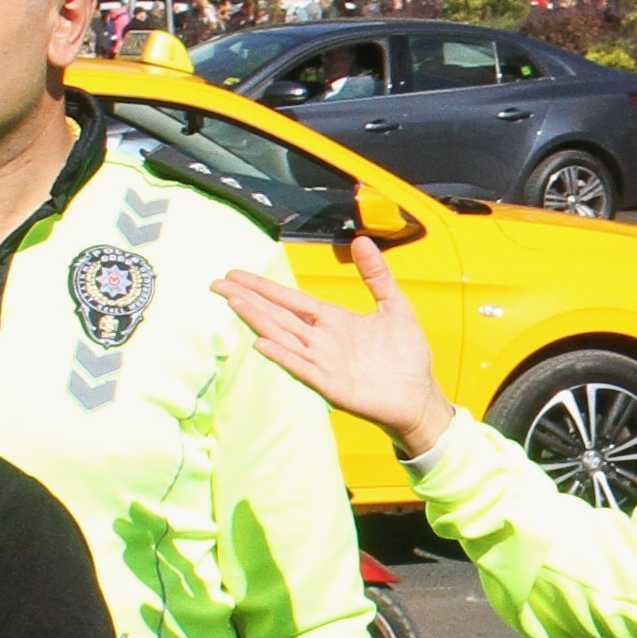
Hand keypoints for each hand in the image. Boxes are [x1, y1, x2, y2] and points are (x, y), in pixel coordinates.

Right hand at [217, 239, 455, 457]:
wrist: (419, 396)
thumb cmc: (407, 356)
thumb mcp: (395, 306)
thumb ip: (376, 275)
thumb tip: (362, 241)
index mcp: (332, 321)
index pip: (290, 300)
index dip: (264, 287)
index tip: (237, 275)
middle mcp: (321, 341)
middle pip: (277, 315)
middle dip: (248, 299)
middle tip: (218, 284)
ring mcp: (323, 363)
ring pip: (283, 337)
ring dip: (258, 321)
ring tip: (234, 303)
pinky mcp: (330, 385)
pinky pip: (302, 368)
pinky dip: (282, 355)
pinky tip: (262, 343)